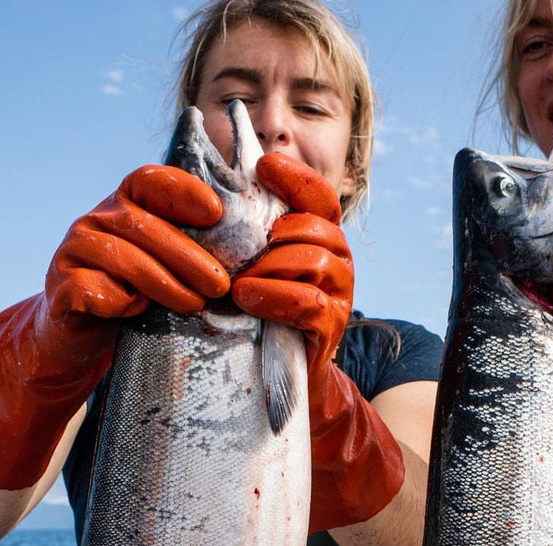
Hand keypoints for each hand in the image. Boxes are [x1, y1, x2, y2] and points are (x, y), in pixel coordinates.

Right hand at [0, 166, 230, 490]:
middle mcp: (94, 221)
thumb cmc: (135, 300)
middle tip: (220, 284)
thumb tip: (249, 258)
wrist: (79, 340)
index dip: (182, 191)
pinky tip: (135, 313)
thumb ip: (191, 253)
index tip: (216, 214)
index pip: (149, 181)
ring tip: (194, 304)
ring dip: (163, 282)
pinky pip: (92, 290)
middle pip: (142, 225)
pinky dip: (119, 302)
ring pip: (120, 257)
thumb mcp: (165, 270)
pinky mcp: (61, 289)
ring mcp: (72, 253)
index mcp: (123, 206)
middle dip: (187, 255)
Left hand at [230, 153, 353, 384]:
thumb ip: (250, 234)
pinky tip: (247, 299)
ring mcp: (340, 294)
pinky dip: (275, 297)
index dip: (295, 177)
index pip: (320, 195)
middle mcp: (338, 261)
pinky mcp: (332, 327)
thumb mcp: (255, 265)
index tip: (263, 166)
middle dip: (273, 236)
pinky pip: (309, 302)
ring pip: (315, 262)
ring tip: (238, 283)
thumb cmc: (260, 309)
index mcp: (322, 238)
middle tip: (238, 254)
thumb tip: (212, 187)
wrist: (278, 372)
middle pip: (314, 228)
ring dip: (270, 268)